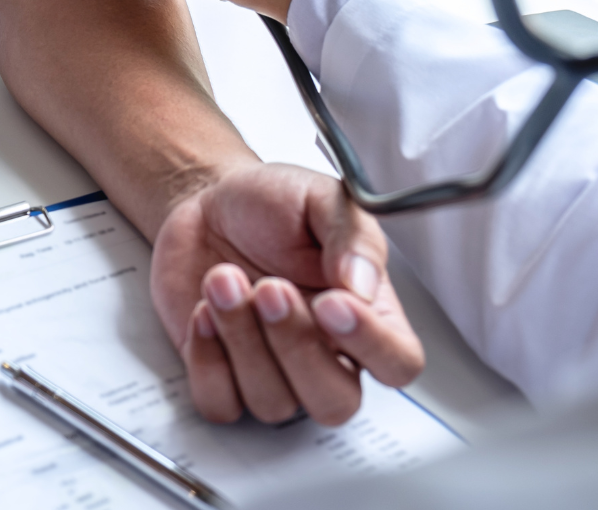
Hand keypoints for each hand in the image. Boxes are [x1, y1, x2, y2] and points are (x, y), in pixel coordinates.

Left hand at [152, 163, 423, 424]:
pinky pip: (220, 403)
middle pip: (334, 402)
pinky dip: (207, 361)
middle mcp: (324, 352)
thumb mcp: (320, 198)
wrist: (207, 200)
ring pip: (273, 403)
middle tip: (268, 287)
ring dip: (242, 340)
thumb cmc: (270, 204)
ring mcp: (272, 369)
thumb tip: (364, 283)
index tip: (331, 302)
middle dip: (295, 346)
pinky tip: (202, 310)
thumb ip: (351, 235)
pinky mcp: (221, 374)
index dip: (371, 345)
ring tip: (222, 279)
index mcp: (366, 314)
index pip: (397, 363)